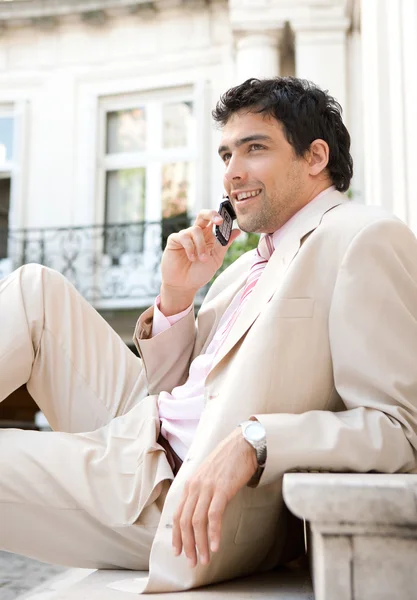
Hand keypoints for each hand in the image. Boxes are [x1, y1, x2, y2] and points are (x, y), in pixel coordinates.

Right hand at [160, 210, 239, 314]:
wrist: (184, 286)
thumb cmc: (199, 273)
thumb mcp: (216, 259)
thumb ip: (224, 244)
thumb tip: (237, 231)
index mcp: (209, 236)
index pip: (215, 221)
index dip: (222, 217)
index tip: (228, 220)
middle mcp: (197, 234)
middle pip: (203, 214)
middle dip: (212, 214)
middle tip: (219, 221)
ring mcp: (185, 236)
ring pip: (196, 230)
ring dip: (201, 245)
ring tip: (202, 259)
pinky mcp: (174, 240)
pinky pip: (184, 237)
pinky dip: (190, 247)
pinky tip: (192, 258)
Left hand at [172, 427, 257, 567]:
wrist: (242, 444)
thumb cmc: (227, 461)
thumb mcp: (208, 475)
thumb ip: (201, 491)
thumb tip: (200, 512)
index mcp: (190, 484)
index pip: (178, 514)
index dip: (177, 535)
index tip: (179, 551)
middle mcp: (195, 486)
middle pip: (184, 521)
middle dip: (187, 545)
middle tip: (192, 561)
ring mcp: (207, 488)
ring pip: (197, 522)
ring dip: (200, 544)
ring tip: (204, 559)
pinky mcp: (221, 489)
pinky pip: (214, 516)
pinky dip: (214, 533)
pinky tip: (216, 546)